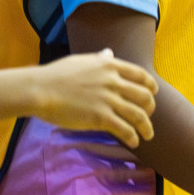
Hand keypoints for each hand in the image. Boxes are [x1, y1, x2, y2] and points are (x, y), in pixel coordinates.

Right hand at [31, 48, 157, 147]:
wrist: (39, 89)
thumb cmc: (56, 75)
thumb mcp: (82, 61)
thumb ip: (99, 59)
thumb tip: (109, 52)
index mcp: (110, 66)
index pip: (141, 75)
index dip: (151, 86)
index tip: (154, 93)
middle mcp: (114, 82)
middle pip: (144, 96)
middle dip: (150, 108)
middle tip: (148, 115)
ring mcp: (109, 100)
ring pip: (138, 115)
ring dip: (146, 127)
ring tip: (148, 134)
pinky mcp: (101, 117)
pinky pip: (125, 129)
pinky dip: (133, 137)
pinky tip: (134, 142)